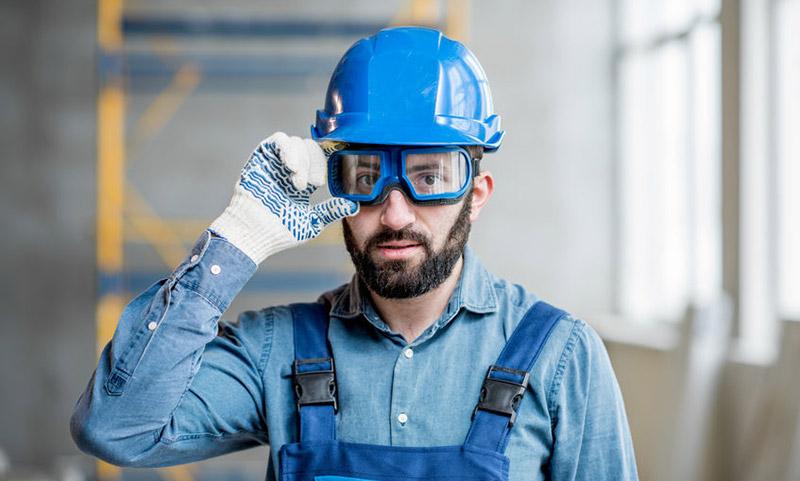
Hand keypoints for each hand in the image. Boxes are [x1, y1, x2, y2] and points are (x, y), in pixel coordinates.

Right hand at [209, 132, 358, 263]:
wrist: (254, 234)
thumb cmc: (279, 233)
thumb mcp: (312, 222)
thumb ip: (331, 211)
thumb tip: (354, 206)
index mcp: (302, 181)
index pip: (320, 160)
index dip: (330, 159)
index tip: (338, 166)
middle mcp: (289, 170)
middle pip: (311, 148)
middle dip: (317, 163)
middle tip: (314, 184)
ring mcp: (275, 163)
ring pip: (297, 142)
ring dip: (303, 160)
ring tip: (298, 183)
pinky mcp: (261, 158)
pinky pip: (278, 140)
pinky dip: (289, 149)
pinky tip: (291, 168)